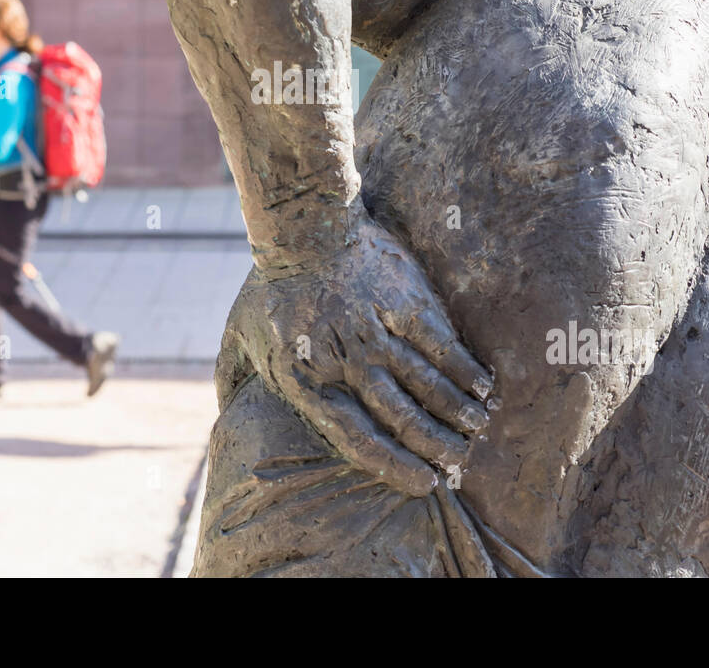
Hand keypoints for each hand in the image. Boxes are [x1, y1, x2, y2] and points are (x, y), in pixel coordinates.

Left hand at [221, 212, 492, 498]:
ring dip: (457, 413)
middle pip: (401, 419)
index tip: (424, 482)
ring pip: (427, 386)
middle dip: (436, 447)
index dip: (395, 466)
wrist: (302, 226)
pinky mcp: (405, 303)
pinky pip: (443, 347)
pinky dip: (465, 370)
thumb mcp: (238, 335)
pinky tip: (483, 386)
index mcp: (306, 380)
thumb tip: (224, 411)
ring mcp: (377, 333)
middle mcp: (345, 364)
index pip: (357, 440)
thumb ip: (232, 376)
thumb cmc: (270, 284)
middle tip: (459, 463)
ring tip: (478, 429)